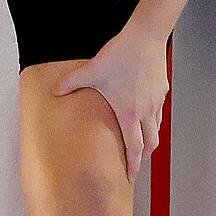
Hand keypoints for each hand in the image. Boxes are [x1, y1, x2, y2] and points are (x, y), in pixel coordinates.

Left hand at [52, 31, 168, 180]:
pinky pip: (158, 113)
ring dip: (149, 141)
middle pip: (150, 144)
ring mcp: (156, 102)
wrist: (145, 37)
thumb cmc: (120, 55)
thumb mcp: (90, 70)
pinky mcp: (161, 91)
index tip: (130, 178)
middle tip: (135, 166)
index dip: (132, 165)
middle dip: (143, 159)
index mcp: (128, 112)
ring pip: (156, 129)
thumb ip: (70, 83)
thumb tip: (54, 91)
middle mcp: (145, 111)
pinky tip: (144, 118)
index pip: (133, 147)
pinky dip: (153, 122)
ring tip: (141, 146)